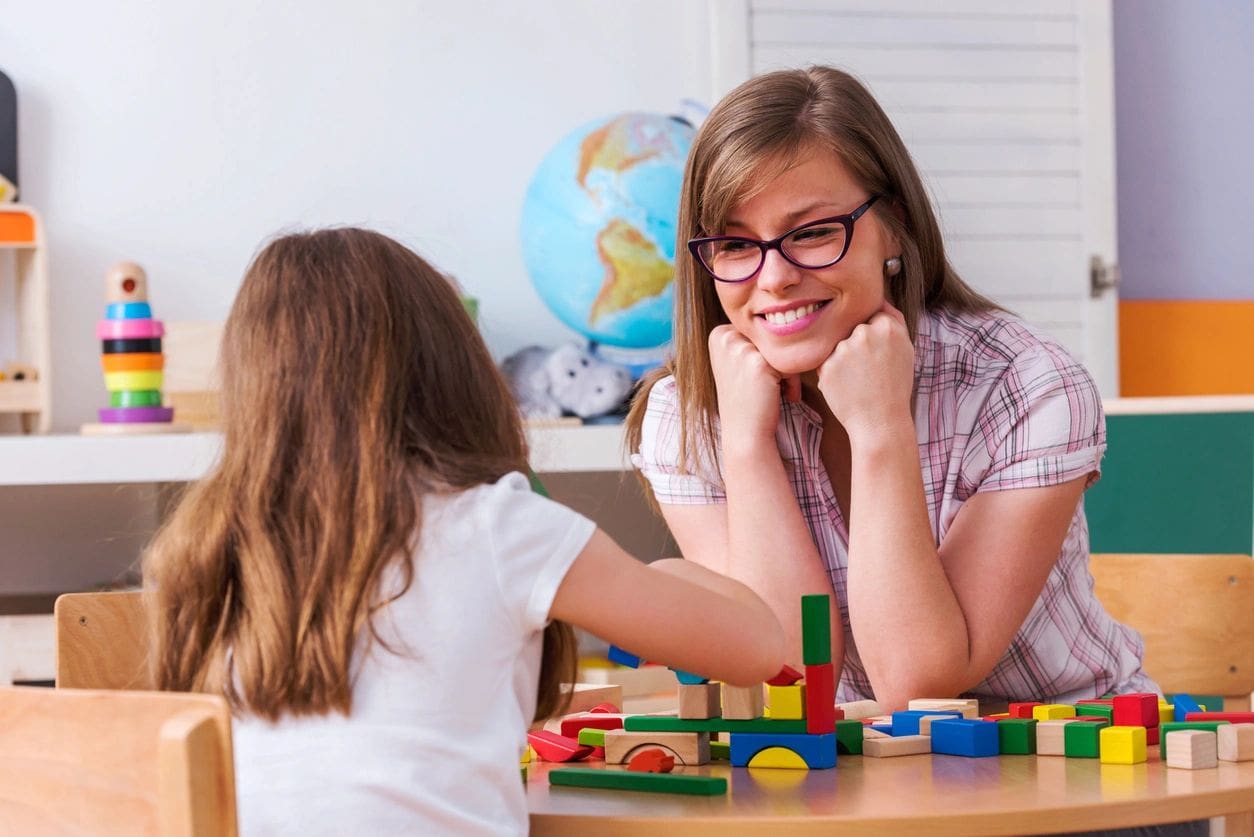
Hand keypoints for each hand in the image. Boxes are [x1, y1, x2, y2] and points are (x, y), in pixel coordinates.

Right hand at [708, 325, 799, 449]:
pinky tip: (786, 396)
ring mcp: (740, 348)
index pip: (759, 331)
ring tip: (782, 391)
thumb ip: (750, 339)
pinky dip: (793, 380)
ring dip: (788, 371)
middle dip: (779, 361)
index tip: (763, 376)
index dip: (767, 354)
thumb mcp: (739, 364)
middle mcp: (725, 337)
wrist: (745, 433)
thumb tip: (778, 314)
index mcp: (718, 334)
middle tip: (776, 386)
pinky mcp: (758, 362)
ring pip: (781, 349)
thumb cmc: (747, 400)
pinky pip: (790, 362)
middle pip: (770, 338)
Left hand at [816, 301, 913, 441]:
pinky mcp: (827, 365)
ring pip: (837, 345)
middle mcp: (865, 333)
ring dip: (843, 359)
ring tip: (859, 380)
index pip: (871, 316)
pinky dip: (832, 373)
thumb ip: (892, 320)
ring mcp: (844, 349)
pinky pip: (826, 361)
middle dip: (856, 346)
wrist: (880, 421)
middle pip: (852, 329)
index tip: (877, 353)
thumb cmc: (894, 386)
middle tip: (869, 370)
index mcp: (887, 327)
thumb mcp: (905, 349)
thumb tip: (878, 299)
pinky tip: (847, 387)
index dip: (873, 336)